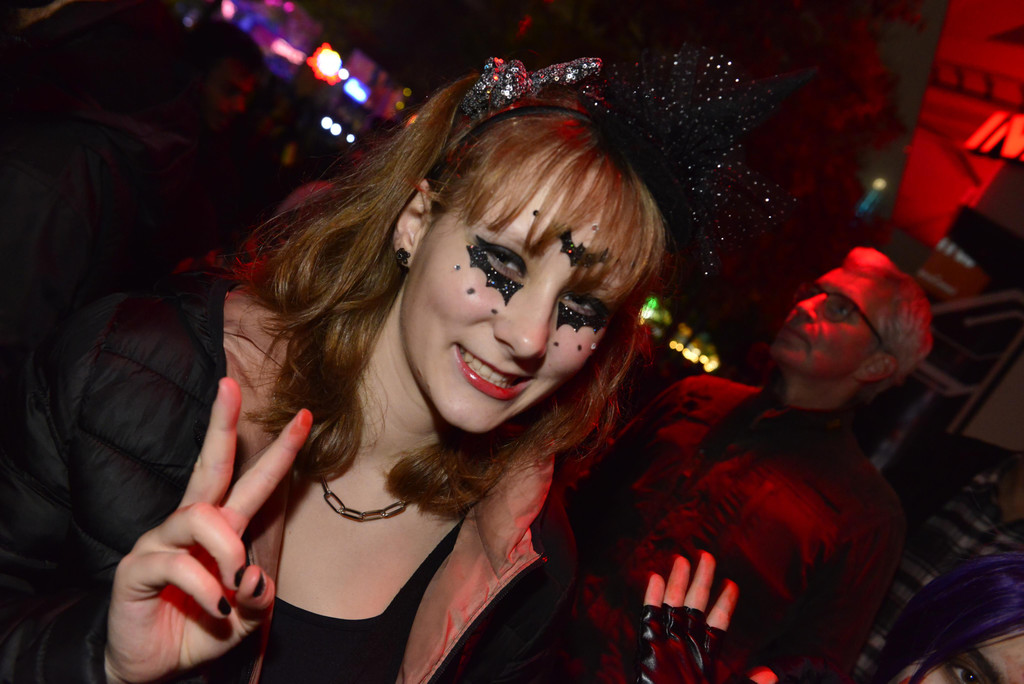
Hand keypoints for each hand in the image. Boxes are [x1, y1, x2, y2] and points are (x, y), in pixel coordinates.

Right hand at [104, 378, 310, 682]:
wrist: (152, 667)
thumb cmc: (201, 629)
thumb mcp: (245, 617)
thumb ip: (259, 597)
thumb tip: (257, 578)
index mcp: (221, 528)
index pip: (251, 481)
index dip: (279, 452)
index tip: (305, 416)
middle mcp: (190, 525)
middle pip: (210, 465)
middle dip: (222, 424)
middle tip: (230, 385)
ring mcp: (160, 542)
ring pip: (201, 517)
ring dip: (227, 550)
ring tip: (234, 585)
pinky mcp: (136, 568)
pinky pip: (176, 563)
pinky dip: (204, 586)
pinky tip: (215, 605)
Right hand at [635, 551, 738, 683]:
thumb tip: (770, 674)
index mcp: (707, 658)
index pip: (717, 624)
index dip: (724, 604)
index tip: (732, 584)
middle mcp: (686, 647)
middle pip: (694, 606)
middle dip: (701, 581)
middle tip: (706, 555)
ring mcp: (667, 646)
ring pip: (673, 607)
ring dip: (676, 583)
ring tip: (682, 559)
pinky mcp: (648, 650)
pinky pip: (649, 619)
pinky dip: (651, 598)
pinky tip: (654, 578)